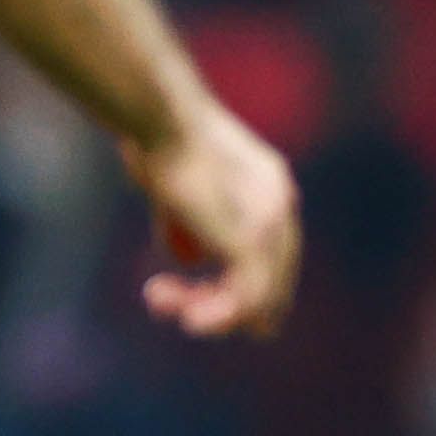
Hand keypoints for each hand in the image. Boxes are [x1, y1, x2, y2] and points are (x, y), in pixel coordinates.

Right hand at [123, 99, 300, 337]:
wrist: (159, 116)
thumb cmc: (154, 136)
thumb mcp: (177, 185)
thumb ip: (189, 222)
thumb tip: (189, 259)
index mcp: (271, 188)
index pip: (272, 258)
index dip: (228, 281)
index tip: (178, 285)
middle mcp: (280, 204)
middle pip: (271, 284)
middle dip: (217, 302)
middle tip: (160, 297)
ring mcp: (270, 223)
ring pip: (258, 299)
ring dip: (210, 313)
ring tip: (158, 299)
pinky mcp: (252, 240)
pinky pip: (247, 301)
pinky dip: (217, 318)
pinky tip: (188, 319)